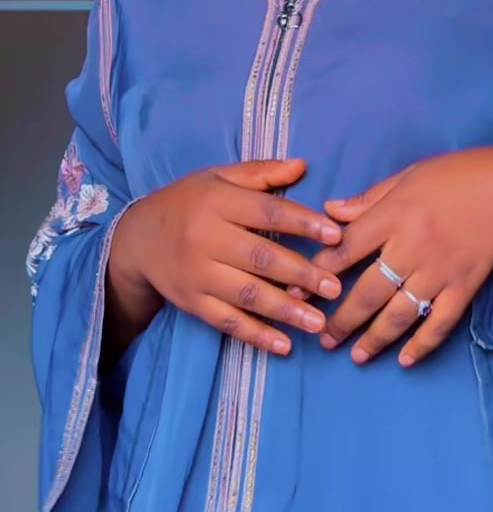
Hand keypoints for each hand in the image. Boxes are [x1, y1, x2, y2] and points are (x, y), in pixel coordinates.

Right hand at [108, 158, 342, 356]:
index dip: (303, 223)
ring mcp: (197, 274)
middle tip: (335, 287)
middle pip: (261, 258)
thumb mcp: (218, 176)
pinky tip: (284, 345)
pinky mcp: (191, 303)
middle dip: (302, 274)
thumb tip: (302, 166)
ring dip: (286, 310)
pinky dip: (256, 336)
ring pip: (247, 295)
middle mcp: (205, 238)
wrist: (137, 238)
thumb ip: (260, 172)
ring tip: (319, 322)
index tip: (336, 235)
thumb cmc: (188, 201)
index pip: (267, 212)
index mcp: (217, 201)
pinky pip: (227, 322)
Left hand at [312, 148, 492, 366]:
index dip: (319, 272)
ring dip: (374, 338)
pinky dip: (422, 344)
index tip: (297, 291)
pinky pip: (440, 322)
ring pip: (400, 313)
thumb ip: (368, 199)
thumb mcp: (407, 177)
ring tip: (355, 356)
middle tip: (323, 337)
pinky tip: (404, 360)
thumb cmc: (454, 175)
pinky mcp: (465, 285)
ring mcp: (440, 269)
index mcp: (394, 213)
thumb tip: (329, 212)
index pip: (347, 247)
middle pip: (369, 290)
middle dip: (342, 318)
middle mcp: (413, 244)